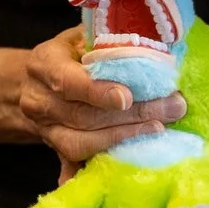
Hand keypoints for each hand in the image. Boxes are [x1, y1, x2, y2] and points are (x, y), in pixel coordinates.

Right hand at [17, 28, 185, 166]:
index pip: (68, 81)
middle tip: (171, 108)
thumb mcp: (86, 37)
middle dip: (131, 115)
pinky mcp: (53, 149)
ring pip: (80, 143)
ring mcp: (43, 128)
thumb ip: (110, 44)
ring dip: (123, 138)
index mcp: (44, 63)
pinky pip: (74, 164)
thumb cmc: (73, 52)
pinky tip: (119, 171)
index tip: (127, 98)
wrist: (39, 81)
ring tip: (158, 129)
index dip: (97, 91)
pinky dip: (94, 170)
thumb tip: (153, 50)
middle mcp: (37, 99)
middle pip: (83, 115)